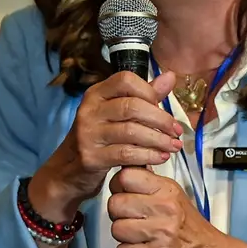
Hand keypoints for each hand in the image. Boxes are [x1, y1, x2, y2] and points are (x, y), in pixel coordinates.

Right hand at [29, 71, 182, 222]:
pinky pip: (126, 154)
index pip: (126, 80)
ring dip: (158, 140)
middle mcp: (90, 110)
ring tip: (174, 146)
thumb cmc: (101, 137)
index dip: (149, 91)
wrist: (69, 171)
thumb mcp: (118, 113)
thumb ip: (145, 95)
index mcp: (97, 93)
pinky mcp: (91, 157)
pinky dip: (148, 156)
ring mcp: (88, 133)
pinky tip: (160, 157)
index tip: (163, 107)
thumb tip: (170, 76)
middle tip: (177, 131)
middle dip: (160, 119)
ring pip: (131, 131)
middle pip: (132, 106)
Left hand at [107, 167, 246, 247]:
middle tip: (129, 218)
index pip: (126, 176)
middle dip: (118, 214)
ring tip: (138, 235)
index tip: (123, 192)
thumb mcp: (175, 196)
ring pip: (116, 229)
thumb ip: (151, 182)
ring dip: (123, 236)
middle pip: (115, 203)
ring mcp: (161, 232)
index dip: (118, 186)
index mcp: (167, 190)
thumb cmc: (193, 229)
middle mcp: (165, 208)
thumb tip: (130, 166)